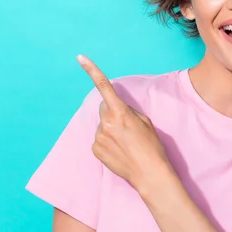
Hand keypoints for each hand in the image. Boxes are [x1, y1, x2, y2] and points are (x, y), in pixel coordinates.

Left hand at [76, 54, 172, 192]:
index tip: (80, 57)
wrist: (149, 173)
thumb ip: (127, 111)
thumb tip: (116, 110)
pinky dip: (107, 142)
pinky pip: (99, 139)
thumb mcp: (144, 122)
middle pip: (104, 109)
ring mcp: (99, 137)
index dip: (91, 70)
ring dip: (111, 129)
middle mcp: (106, 123)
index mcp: (120, 112)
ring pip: (102, 125)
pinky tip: (119, 151)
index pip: (103, 86)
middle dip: (112, 113)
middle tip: (127, 128)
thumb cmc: (152, 146)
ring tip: (126, 143)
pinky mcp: (95, 149)